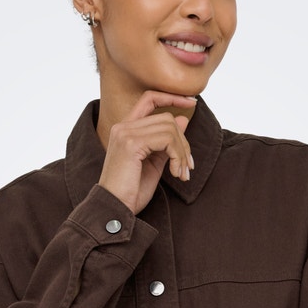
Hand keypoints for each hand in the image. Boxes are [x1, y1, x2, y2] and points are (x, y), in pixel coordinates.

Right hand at [98, 91, 196, 213]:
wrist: (114, 210)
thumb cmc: (130, 192)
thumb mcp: (153, 163)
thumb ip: (166, 142)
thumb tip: (182, 120)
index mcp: (125, 129)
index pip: (150, 98)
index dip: (172, 97)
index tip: (192, 103)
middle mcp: (122, 127)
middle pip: (166, 117)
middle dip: (183, 142)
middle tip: (187, 166)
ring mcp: (125, 134)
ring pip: (169, 128)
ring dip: (182, 153)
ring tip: (182, 173)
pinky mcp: (131, 144)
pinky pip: (167, 140)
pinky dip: (178, 156)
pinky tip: (175, 174)